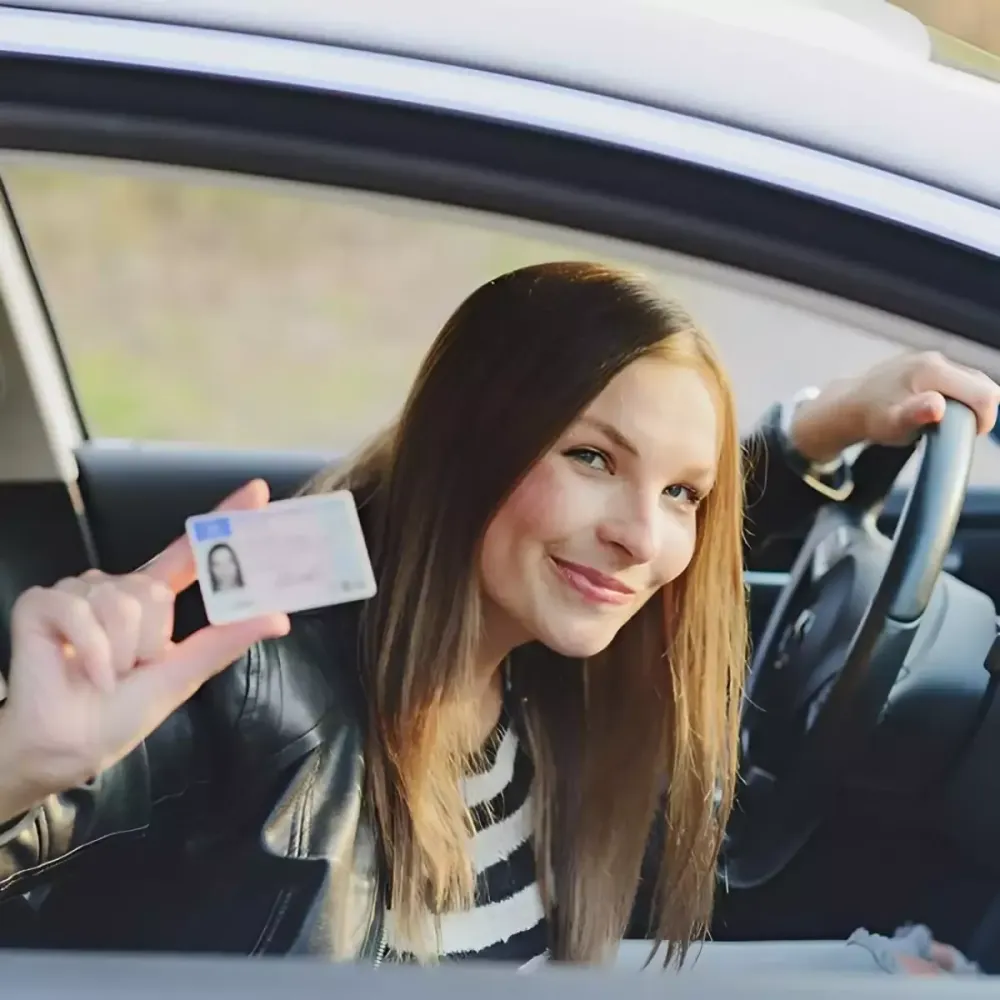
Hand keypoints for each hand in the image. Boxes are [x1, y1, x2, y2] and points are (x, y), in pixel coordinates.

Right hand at [0, 480, 289, 818]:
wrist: (66, 748)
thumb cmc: (119, 715)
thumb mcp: (182, 675)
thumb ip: (226, 641)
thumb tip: (279, 618)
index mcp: (151, 601)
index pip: (190, 552)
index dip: (222, 519)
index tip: (257, 492)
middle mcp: (116, 587)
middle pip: (154, 591)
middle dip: (151, 642)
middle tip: (133, 671)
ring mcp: (78, 591)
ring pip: (121, 601)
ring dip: (121, 652)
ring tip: (106, 674)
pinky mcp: (43, 602)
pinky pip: (81, 611)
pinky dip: (92, 652)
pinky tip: (84, 672)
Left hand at [790, 352, 999, 463]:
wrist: (849, 405)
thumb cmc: (872, 419)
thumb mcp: (892, 424)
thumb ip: (917, 415)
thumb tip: (936, 407)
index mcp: (933, 370)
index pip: (984, 394)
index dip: (985, 419)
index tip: (969, 435)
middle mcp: (935, 359)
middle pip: (982, 385)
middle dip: (978, 411)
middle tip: (955, 430)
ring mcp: (932, 359)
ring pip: (972, 382)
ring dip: (968, 404)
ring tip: (944, 422)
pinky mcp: (928, 364)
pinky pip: (959, 380)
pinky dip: (958, 397)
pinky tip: (938, 411)